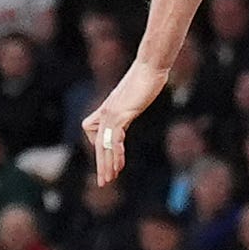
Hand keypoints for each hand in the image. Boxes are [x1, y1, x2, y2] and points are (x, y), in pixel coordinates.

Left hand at [81, 62, 162, 190]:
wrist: (150, 66)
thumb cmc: (147, 78)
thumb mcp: (135, 96)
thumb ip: (129, 107)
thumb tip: (130, 110)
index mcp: (109, 109)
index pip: (98, 135)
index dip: (102, 152)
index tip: (113, 166)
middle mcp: (106, 112)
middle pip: (98, 144)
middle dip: (102, 165)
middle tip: (103, 182)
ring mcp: (112, 112)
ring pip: (104, 143)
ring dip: (107, 164)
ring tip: (109, 179)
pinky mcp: (120, 112)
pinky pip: (114, 136)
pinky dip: (116, 151)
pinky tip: (119, 163)